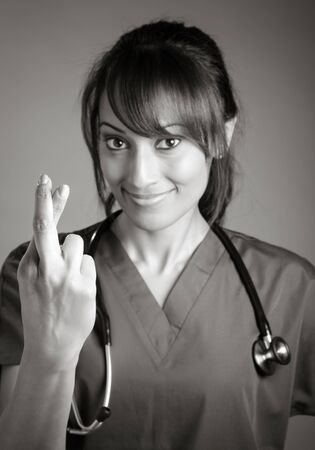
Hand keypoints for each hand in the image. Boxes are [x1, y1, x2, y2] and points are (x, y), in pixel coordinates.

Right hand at [17, 174, 95, 372]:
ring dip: (74, 256)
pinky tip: (77, 290)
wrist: (50, 345)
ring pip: (76, 244)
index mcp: (29, 267)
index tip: (46, 183)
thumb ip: (44, 257)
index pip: (38, 228)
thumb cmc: (43, 310)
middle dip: (48, 202)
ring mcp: (65, 278)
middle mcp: (45, 269)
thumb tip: (64, 235)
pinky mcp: (84, 287)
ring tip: (67, 278)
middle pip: (47, 227)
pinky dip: (84, 272)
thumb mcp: (32, 282)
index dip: (44, 203)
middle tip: (52, 182)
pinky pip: (88, 263)